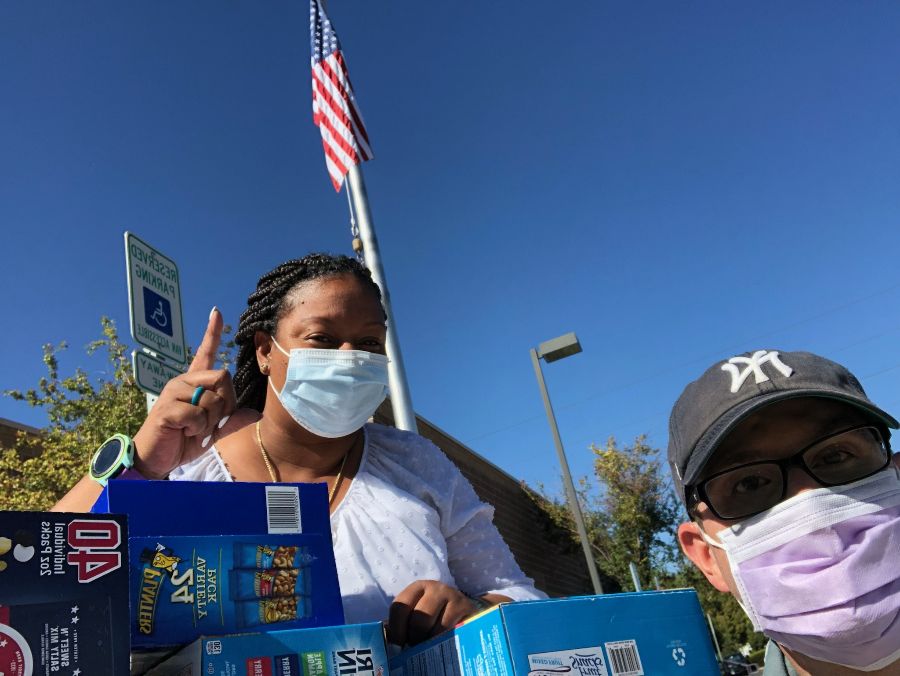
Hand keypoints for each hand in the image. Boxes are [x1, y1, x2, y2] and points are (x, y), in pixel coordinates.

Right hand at [132, 308, 258, 478]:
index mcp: (194, 383)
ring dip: (211, 422)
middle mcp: (183, 382)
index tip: (216, 312)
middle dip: (227, 404)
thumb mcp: (212, 431)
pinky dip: (198, 429)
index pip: (204, 353)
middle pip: (224, 376)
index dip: (211, 333)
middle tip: (212, 423)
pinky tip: (184, 432)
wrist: (156, 459)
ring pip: (213, 399)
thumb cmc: (182, 441)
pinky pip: (198, 415)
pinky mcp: (167, 407)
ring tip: (194, 430)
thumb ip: (231, 420)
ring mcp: (173, 392)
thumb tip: (255, 413)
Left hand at [387, 580, 478, 646]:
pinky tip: (443, 644)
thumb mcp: (418, 612)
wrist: (466, 610)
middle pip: (418, 619)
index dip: (396, 630)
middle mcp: (435, 588)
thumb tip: (385, 642)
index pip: (400, 607)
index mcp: (417, 588)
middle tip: (416, 648)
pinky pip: (451, 632)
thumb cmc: (436, 614)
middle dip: (415, 639)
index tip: (397, 646)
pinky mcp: (466, 607)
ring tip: (429, 647)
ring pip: (435, 628)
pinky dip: (444, 642)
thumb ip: (402, 624)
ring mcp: (452, 596)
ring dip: (430, 643)